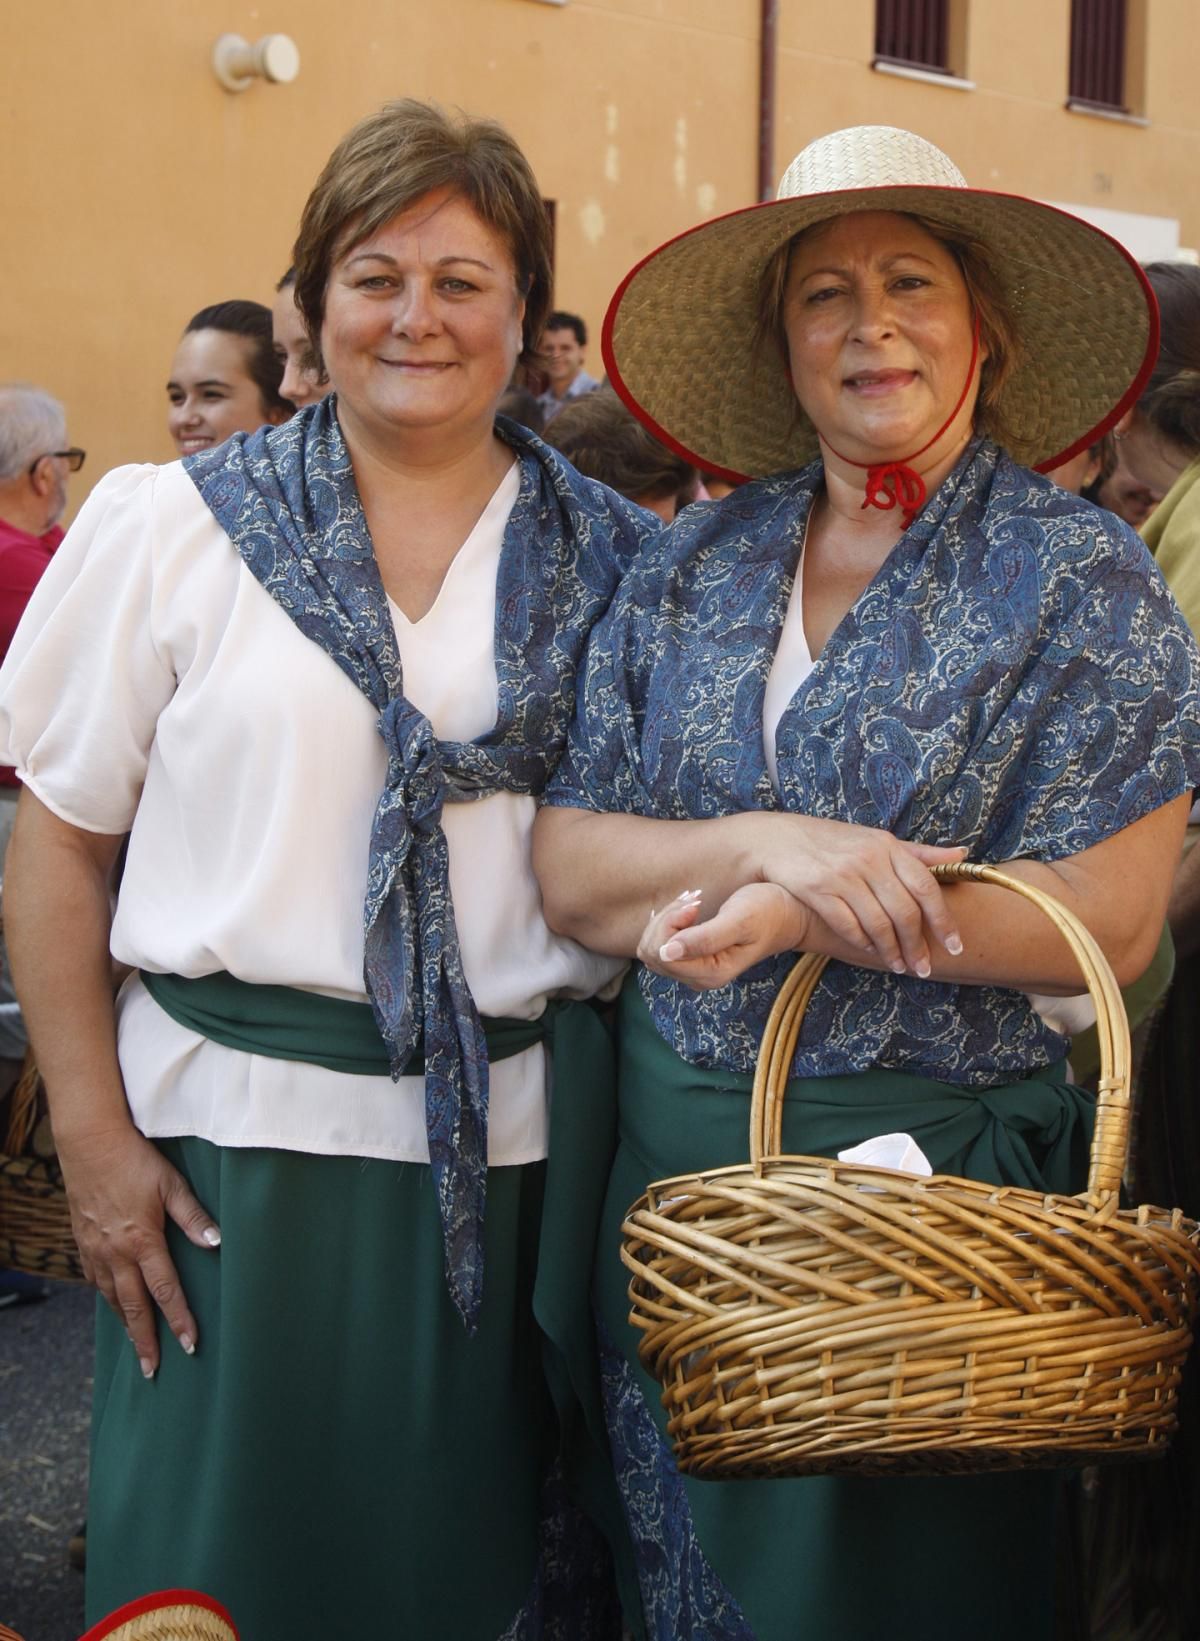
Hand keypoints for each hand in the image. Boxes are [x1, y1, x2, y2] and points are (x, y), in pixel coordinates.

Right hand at [56, 1120, 220, 1378]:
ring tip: (137, 1347)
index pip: (165, 1291)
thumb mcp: (171, 1184)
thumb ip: (194, 1216)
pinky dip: (106, 1300)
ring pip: (111, 1298)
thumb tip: (217, 1243)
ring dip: (125, 1325)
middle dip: (145, 1341)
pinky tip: (114, 1306)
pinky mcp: (82, 1242)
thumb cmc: (136, 1160)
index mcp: (142, 1241)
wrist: (89, 1143)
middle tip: (152, 1370)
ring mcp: (95, 1250)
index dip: (179, 1320)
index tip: (190, 1346)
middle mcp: (116, 1253)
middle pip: (133, 1307)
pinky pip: (95, 1281)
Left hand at [639, 883, 808, 989]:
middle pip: (652, 951)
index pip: (661, 952)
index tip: (696, 904)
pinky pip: (658, 943)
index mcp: (710, 974)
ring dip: (667, 919)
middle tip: (695, 901)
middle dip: (667, 920)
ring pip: (651, 947)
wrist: (786, 915)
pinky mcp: (689, 959)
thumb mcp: (740, 920)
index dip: (671, 923)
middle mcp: (698, 979)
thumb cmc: (767, 912)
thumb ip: (706, 938)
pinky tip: (689, 911)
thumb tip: (667, 952)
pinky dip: (668, 922)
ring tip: (695, 904)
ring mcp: (692, 971)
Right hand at [759, 816, 966, 976]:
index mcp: (888, 846)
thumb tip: (962, 853)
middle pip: (905, 911)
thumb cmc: (832, 841)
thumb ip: (918, 852)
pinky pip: (848, 925)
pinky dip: (862, 942)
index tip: (955, 946)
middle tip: (924, 968)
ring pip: (878, 923)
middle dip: (918, 946)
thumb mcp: (876, 840)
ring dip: (892, 951)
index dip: (943, 921)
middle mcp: (868, 859)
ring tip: (899, 966)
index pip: (926, 887)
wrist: (776, 838)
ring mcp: (842, 874)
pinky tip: (869, 950)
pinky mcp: (817, 889)